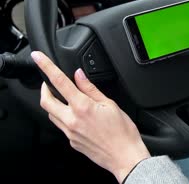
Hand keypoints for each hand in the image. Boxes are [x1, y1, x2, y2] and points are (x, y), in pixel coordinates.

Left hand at [31, 51, 149, 183]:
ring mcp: (70, 132)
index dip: (46, 67)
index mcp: (82, 107)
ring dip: (53, 103)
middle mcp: (72, 120)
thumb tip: (80, 76)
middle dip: (43, 89)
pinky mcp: (71, 141)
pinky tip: (76, 116)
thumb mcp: (110, 104)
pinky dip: (63, 117)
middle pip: (45, 100)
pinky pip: (61, 126)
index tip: (38, 58)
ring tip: (65, 99)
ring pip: (51, 114)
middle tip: (48, 83)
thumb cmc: (123, 132)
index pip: (59, 82)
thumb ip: (91, 89)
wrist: (124, 156)